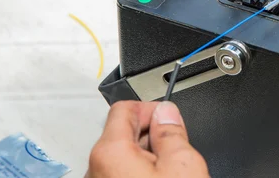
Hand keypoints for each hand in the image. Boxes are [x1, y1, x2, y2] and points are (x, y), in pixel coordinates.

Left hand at [86, 101, 208, 177]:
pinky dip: (139, 174)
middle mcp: (96, 169)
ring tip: (169, 173)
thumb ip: (173, 131)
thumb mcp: (183, 164)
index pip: (124, 108)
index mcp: (111, 152)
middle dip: (151, 136)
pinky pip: (119, 175)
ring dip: (146, 158)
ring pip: (122, 157)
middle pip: (122, 133)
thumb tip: (167, 112)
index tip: (169, 118)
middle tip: (175, 150)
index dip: (151, 109)